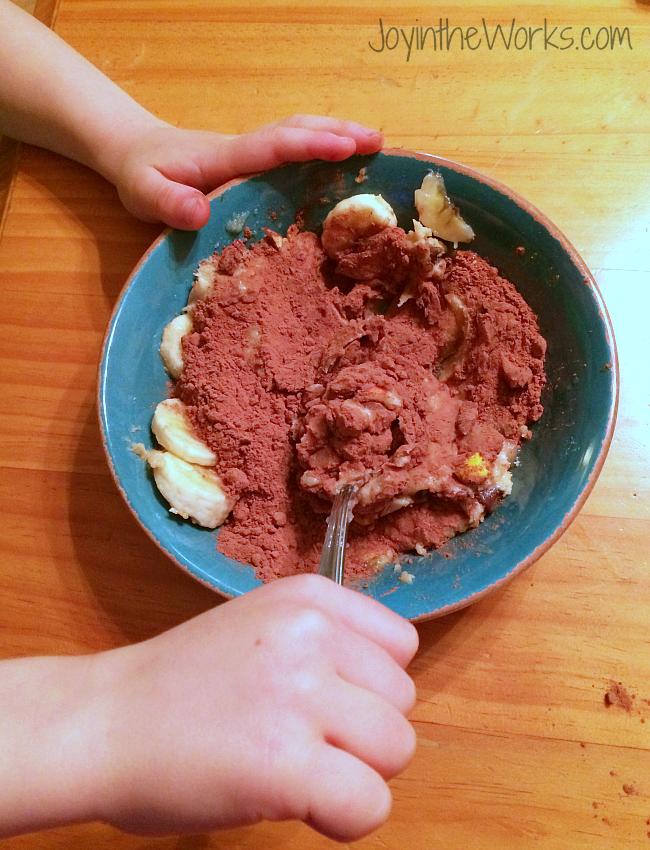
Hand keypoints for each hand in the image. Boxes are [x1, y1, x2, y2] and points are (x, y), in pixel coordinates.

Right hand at [92, 574, 417, 840]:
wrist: (102, 723)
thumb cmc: (180, 684)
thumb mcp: (259, 625)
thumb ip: (325, 641)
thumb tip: (387, 688)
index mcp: (308, 597)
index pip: (402, 645)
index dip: (371, 685)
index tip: (329, 703)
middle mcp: (310, 634)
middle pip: (402, 701)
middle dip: (363, 732)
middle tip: (302, 741)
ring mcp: (298, 695)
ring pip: (397, 750)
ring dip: (355, 773)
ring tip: (295, 768)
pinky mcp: (286, 765)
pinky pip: (369, 804)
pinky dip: (343, 818)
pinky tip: (294, 803)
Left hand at [111, 115, 383, 229]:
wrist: (136, 152)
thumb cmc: (141, 174)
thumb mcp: (142, 192)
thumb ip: (166, 202)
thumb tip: (198, 212)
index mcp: (225, 157)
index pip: (273, 146)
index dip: (309, 145)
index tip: (346, 146)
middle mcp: (245, 149)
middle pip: (297, 130)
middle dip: (339, 132)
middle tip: (379, 142)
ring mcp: (252, 154)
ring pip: (299, 135)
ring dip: (338, 134)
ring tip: (376, 145)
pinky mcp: (255, 162)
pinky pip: (295, 151)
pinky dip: (324, 148)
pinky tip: (346, 162)